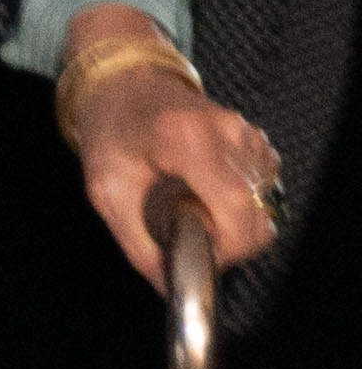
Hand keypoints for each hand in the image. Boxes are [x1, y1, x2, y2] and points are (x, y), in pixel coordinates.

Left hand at [64, 47, 281, 279]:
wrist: (122, 84)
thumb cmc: (110, 131)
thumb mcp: (107, 191)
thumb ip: (137, 242)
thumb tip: (165, 284)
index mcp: (188, 140)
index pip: (237, 206)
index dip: (229, 244)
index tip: (203, 252)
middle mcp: (227, 133)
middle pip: (257, 211)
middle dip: (230, 237)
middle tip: (189, 229)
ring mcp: (246, 133)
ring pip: (262, 202)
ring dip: (231, 216)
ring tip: (190, 200)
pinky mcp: (256, 139)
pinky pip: (261, 187)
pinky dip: (238, 198)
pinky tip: (204, 187)